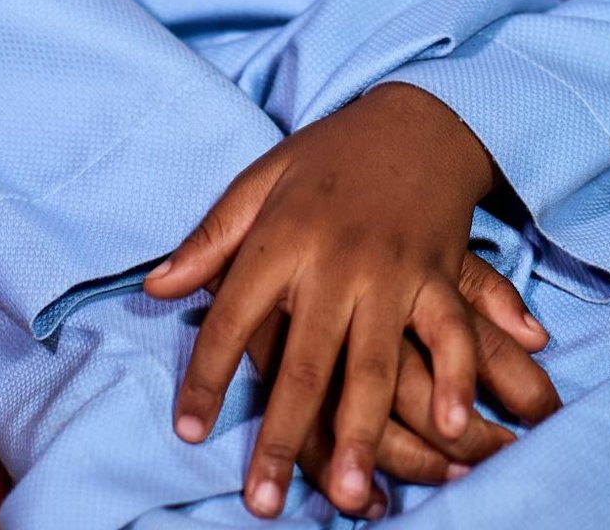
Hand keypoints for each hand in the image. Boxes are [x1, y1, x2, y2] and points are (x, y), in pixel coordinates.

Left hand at [143, 83, 516, 517]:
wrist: (418, 117)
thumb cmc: (330, 155)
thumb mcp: (264, 178)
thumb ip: (212, 236)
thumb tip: (155, 287)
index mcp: (283, 234)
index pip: (233, 315)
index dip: (206, 376)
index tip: (187, 430)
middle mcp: (336, 258)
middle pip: (305, 360)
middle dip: (285, 436)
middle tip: (264, 501)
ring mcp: (392, 269)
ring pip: (374, 363)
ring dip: (362, 432)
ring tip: (350, 495)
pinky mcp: (439, 273)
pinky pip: (449, 333)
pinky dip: (454, 380)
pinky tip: (449, 429)